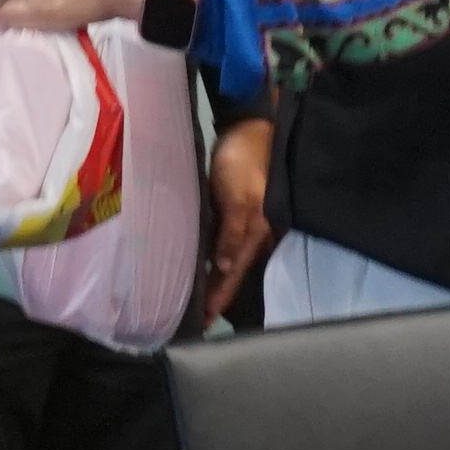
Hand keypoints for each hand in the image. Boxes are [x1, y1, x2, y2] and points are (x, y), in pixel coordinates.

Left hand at [201, 119, 275, 329]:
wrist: (249, 125)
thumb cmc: (244, 161)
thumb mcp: (238, 198)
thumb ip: (231, 234)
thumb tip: (223, 269)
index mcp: (256, 233)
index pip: (234, 275)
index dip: (220, 298)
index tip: (204, 323)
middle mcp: (251, 232)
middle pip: (232, 271)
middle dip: (217, 294)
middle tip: (195, 318)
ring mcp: (242, 220)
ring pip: (226, 258)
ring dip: (212, 277)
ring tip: (193, 296)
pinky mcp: (231, 207)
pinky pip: (220, 240)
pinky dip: (210, 255)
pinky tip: (197, 262)